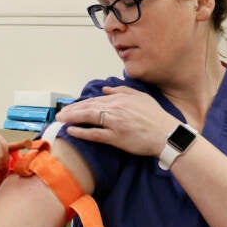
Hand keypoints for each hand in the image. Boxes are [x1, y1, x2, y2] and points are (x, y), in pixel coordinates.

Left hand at [55, 86, 177, 155]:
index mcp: (121, 98)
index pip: (95, 99)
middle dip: (71, 110)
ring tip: (60, 119)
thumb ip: (122, 90)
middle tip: (59, 114)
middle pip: (88, 107)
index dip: (81, 104)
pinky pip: (95, 134)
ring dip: (72, 118)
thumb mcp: (140, 97)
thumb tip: (106, 89)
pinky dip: (82, 132)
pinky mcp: (116, 137)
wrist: (167, 134)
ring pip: (88, 118)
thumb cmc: (155, 117)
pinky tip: (71, 131)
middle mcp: (116, 108)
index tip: (71, 107)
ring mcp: (115, 123)